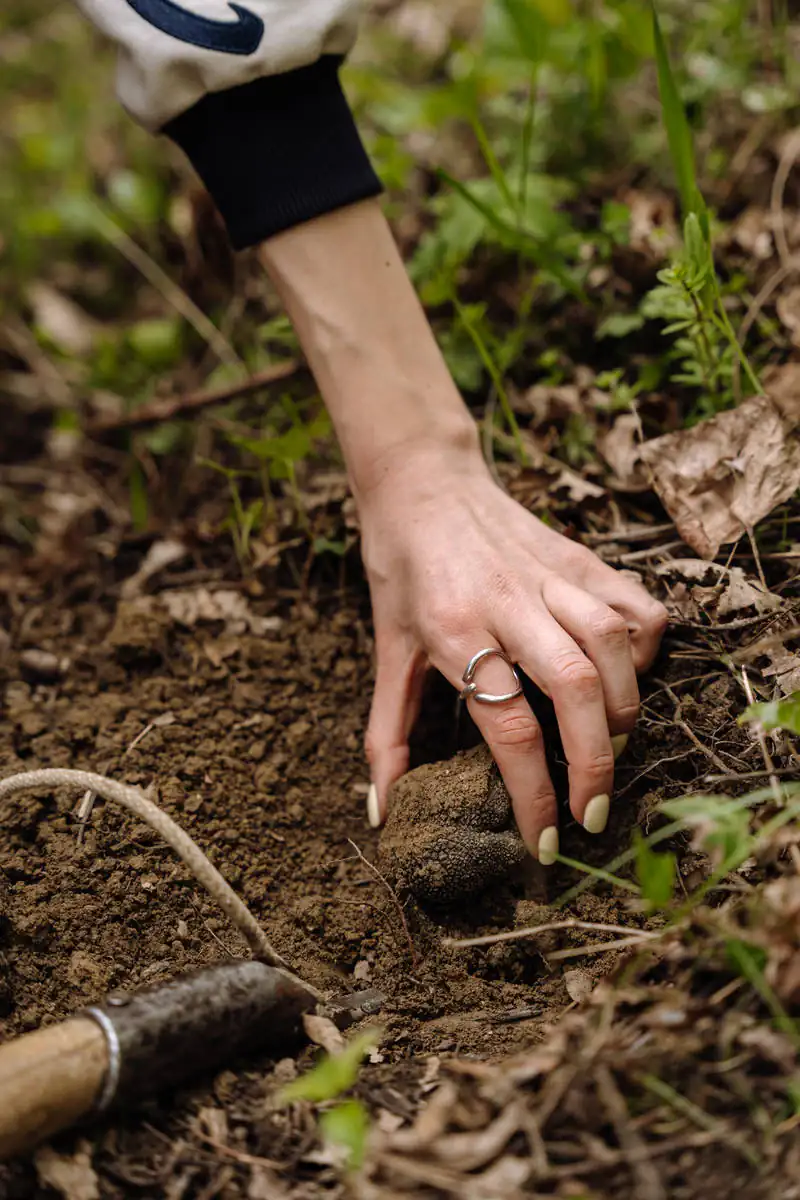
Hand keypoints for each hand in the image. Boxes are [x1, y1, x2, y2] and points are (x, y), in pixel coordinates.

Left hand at [361, 440, 667, 864]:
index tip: (546, 842)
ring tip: (608, 747)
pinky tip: (622, 676)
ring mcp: (550, 574)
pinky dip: (642, 649)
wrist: (422, 481)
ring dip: (622, 710)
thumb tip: (380, 812)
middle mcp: (507, 601)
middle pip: (575, 689)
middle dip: (596, 763)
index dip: (534, 795)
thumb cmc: (400, 571)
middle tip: (591, 811)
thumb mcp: (386, 652)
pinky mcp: (580, 556)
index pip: (510, 728)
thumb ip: (386, 735)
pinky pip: (634, 606)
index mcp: (454, 630)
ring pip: (612, 647)